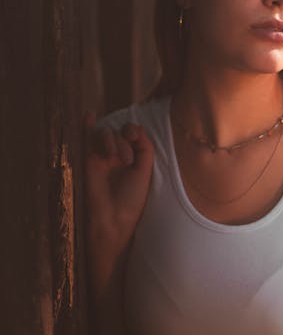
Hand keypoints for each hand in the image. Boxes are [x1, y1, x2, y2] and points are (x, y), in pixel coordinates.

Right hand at [85, 113, 153, 250]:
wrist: (112, 219)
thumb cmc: (132, 199)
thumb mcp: (144, 170)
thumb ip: (144, 147)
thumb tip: (137, 128)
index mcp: (133, 157)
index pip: (133, 133)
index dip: (134, 129)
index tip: (135, 137)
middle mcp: (117, 155)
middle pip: (119, 131)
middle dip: (123, 140)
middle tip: (126, 160)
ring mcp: (101, 157)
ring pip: (105, 133)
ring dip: (111, 140)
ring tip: (113, 158)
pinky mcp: (86, 161)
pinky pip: (85, 139)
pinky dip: (87, 126)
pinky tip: (89, 115)